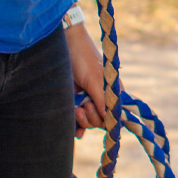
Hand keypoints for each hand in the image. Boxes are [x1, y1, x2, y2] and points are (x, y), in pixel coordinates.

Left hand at [65, 19, 106, 138]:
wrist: (63, 46)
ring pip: (89, 122)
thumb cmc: (83, 59)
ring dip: (83, 121)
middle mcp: (101, 97)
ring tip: (76, 109)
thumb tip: (110, 120)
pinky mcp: (75, 101)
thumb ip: (103, 100)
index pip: (115, 114)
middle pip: (101, 120)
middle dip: (92, 118)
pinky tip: (76, 130)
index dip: (108, 119)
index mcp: (112, 91)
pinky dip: (77, 127)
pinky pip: (78, 121)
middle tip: (84, 105)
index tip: (98, 113)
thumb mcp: (94, 80)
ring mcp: (88, 99)